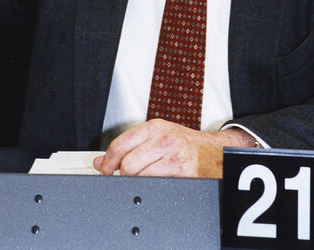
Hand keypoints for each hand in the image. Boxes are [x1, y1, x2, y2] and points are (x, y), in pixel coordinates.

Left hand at [92, 119, 255, 177]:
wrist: (213, 152)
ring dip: (141, 181)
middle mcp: (164, 138)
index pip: (121, 144)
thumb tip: (100, 161)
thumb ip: (129, 146)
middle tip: (133, 174)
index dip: (107, 161)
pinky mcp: (183, 172)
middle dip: (126, 174)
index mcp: (155, 126)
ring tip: (150, 175)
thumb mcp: (157, 136)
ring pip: (140, 177)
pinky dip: (154, 186)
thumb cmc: (184, 144)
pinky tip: (161, 180)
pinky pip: (156, 184)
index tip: (104, 169)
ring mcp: (174, 155)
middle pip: (127, 164)